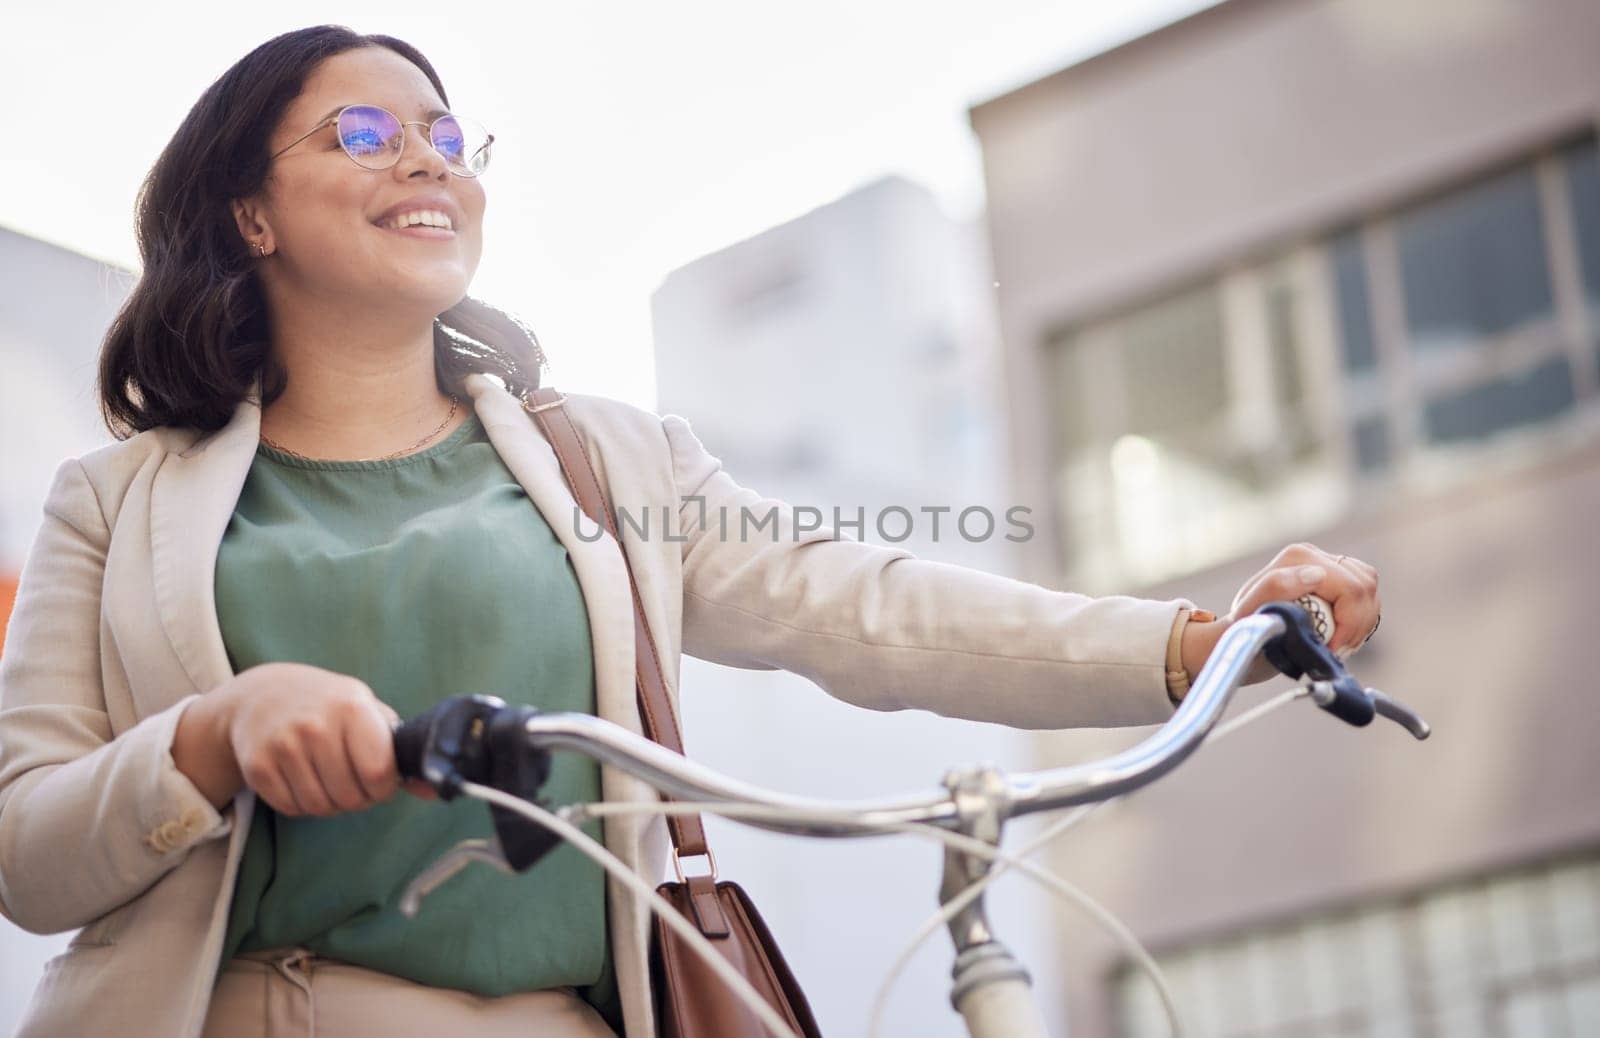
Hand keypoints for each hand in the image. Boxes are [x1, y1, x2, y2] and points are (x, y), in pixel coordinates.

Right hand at [217, 662, 433, 816]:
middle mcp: (316, 726)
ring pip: (320, 807)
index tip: (379, 779)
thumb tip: (432, 790)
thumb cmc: (327, 706)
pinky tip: (302, 778)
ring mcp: (283, 746)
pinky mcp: (256, 766)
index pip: (378, 772)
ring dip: (330, 803)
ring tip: (327, 777)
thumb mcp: (367, 713)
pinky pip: (292, 808)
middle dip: (358, 798)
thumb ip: (400, 751)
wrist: (262, 695)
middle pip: (350, 796)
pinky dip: (302, 804)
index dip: (384, 787)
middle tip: (352, 780)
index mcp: (352, 708)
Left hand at [1220, 542, 1381, 683]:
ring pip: (1370, 590)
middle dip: (1357, 626)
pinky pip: (1368, 596)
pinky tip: (1342, 637)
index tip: (1333, 649)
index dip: (1350, 623)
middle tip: (1337, 651)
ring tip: (1338, 646)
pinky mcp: (1337, 579)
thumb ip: (1277, 587)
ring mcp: (1328, 565)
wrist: (1245, 634)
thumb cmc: (1246, 627)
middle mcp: (1315, 555)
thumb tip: (1316, 573)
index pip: (1350, 587)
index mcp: (1297, 558)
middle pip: (1365, 587)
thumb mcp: (1250, 612)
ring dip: (1361, 625)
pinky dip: (1361, 621)